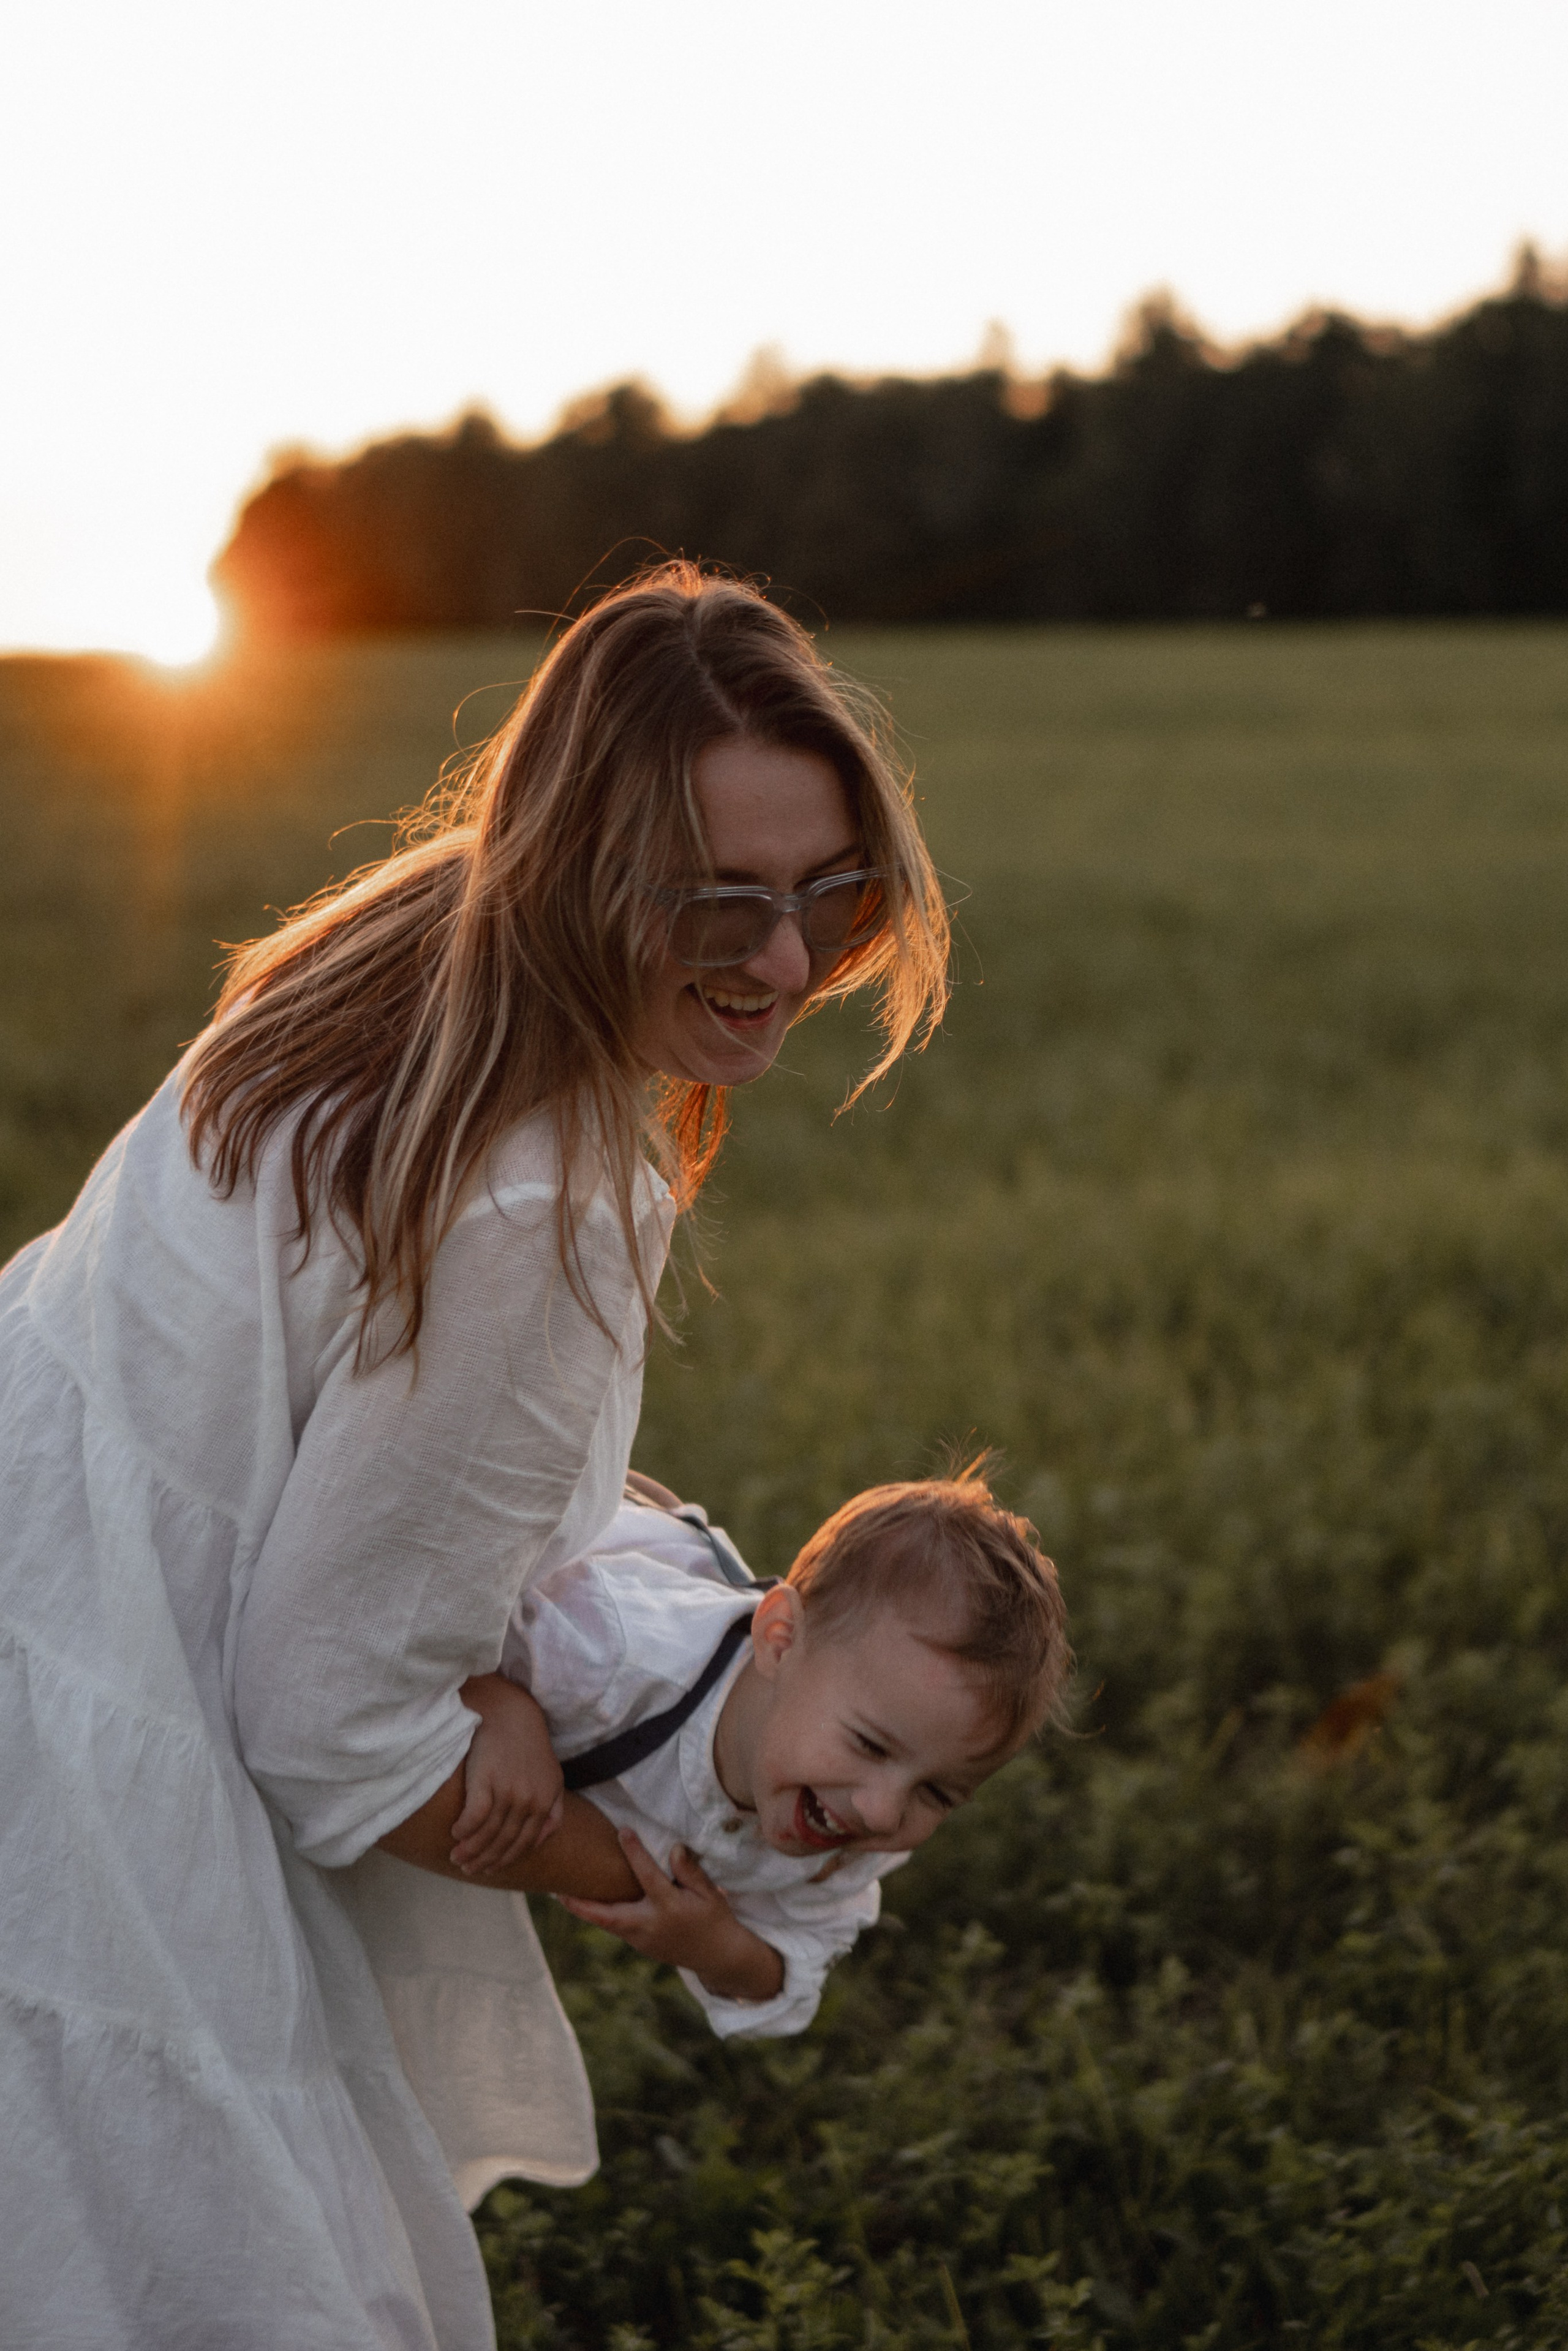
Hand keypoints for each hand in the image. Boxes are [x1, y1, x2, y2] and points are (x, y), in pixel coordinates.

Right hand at [450, 1674, 564, 1875]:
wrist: (510, 1714)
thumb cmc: (528, 1746)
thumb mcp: (552, 1777)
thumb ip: (553, 1810)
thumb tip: (541, 1841)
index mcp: (545, 1802)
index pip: (525, 1843)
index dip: (506, 1860)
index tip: (491, 1869)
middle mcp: (528, 1801)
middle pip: (505, 1842)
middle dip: (486, 1861)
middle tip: (469, 1869)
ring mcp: (508, 1791)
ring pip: (488, 1834)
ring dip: (471, 1851)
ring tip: (457, 1858)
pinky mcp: (486, 1780)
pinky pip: (474, 1816)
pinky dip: (465, 1830)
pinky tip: (456, 1834)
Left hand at [558, 1829, 784, 2002]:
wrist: (718, 1956)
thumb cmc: (714, 1919)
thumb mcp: (709, 1894)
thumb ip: (691, 1872)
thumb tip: (674, 1849)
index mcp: (669, 1908)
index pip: (647, 1876)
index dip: (635, 1852)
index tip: (623, 1830)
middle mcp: (650, 1925)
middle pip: (608, 1915)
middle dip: (582, 1905)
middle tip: (558, 1891)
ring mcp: (642, 1940)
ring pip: (607, 1924)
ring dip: (585, 1911)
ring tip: (563, 1894)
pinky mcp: (640, 1945)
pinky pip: (616, 1928)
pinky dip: (600, 1916)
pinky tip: (588, 1904)